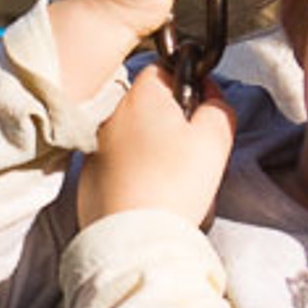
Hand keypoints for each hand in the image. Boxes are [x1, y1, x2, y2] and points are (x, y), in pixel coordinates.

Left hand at [79, 60, 233, 226]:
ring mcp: (95, 148)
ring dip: (153, 147)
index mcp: (140, 98)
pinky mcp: (89, 177)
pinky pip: (118, 164)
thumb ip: (218, 107)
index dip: (187, 85)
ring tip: (173, 177)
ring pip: (133, 136)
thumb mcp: (215, 138)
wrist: (136, 237)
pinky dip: (134, 172)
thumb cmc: (174, 186)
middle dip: (172, 121)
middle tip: (193, 149)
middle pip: (148, 105)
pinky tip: (151, 192)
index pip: (163, 70)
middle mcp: (111, 117)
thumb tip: (211, 97)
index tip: (202, 108)